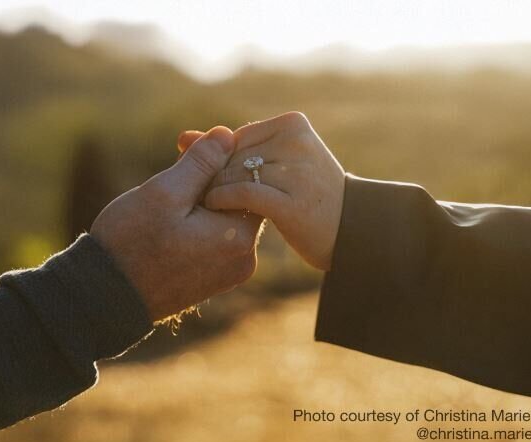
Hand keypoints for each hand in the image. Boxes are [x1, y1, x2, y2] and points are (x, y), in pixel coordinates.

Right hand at [91, 127, 263, 321]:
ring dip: (204, 192)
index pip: (249, 180)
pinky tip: (175, 207)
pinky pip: (216, 235)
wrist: (106, 297)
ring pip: (226, 214)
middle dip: (211, 171)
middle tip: (180, 147)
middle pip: (239, 197)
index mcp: (238, 237)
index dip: (220, 154)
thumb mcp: (164, 193)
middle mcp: (244, 258)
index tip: (187, 141)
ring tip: (172, 179)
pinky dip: (200, 217)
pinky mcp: (215, 278)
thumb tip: (226, 134)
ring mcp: (230, 271)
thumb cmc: (131, 244)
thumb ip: (200, 163)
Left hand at [179, 112, 344, 270]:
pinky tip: (213, 207)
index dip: (215, 161)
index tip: (204, 180)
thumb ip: (229, 149)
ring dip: (213, 189)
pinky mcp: (292, 202)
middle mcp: (297, 142)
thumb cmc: (303, 194)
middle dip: (213, 175)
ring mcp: (297, 172)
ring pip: (235, 174)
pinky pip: (243, 194)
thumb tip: (182, 137)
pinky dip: (222, 199)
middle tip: (197, 194)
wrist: (348, 229)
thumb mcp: (273, 163)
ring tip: (202, 203)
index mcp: (293, 124)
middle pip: (234, 155)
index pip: (235, 138)